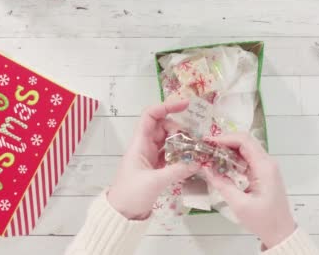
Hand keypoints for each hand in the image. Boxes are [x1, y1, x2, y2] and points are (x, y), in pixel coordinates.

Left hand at [108, 99, 199, 219]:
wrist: (121, 214)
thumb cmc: (130, 195)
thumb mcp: (154, 182)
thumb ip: (177, 170)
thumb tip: (197, 162)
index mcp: (139, 144)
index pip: (151, 116)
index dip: (167, 106)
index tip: (185, 105)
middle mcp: (145, 146)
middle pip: (164, 127)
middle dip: (180, 130)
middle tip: (192, 141)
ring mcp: (151, 156)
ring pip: (169, 141)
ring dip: (182, 143)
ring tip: (194, 152)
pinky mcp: (156, 168)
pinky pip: (171, 154)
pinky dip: (181, 155)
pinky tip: (191, 162)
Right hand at [204, 133, 294, 248]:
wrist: (280, 232)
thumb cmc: (263, 220)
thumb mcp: (239, 204)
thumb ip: (222, 184)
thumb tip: (206, 168)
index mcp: (264, 167)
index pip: (244, 141)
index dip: (225, 138)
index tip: (208, 142)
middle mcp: (267, 163)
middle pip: (245, 141)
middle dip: (225, 141)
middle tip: (207, 146)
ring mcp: (267, 167)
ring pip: (246, 148)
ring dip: (229, 148)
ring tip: (211, 153)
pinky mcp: (263, 172)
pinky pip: (248, 158)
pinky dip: (234, 157)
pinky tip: (221, 162)